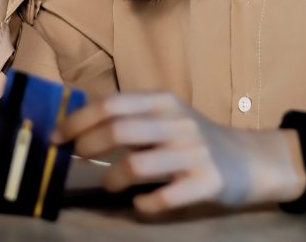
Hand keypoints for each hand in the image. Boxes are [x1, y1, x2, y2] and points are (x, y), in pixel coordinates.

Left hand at [51, 92, 305, 214]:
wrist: (249, 159)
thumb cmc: (193, 137)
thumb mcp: (164, 116)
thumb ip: (128, 116)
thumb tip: (76, 123)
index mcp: (162, 101)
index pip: (110, 104)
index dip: (77, 120)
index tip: (56, 137)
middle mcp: (177, 122)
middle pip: (119, 129)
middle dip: (87, 145)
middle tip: (77, 159)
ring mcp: (194, 152)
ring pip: (138, 164)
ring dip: (113, 178)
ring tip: (110, 183)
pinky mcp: (207, 182)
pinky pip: (165, 198)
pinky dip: (144, 204)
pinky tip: (141, 203)